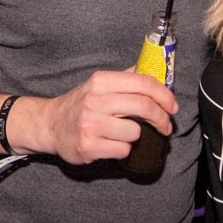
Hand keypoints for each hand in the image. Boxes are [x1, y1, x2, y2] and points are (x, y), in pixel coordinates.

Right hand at [29, 70, 176, 164]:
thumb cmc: (80, 104)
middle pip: (144, 106)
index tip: (172, 106)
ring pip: (135, 132)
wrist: (50, 125)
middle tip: (165, 125)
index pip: (143, 83)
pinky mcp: (89, 146)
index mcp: (101, 81)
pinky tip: (112, 144)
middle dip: (162, 118)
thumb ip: (126, 78)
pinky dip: (123, 149)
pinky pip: (124, 150)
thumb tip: (156, 73)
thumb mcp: (99, 84)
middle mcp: (95, 100)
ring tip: (123, 133)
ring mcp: (91, 124)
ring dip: (136, 135)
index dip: (165, 95)